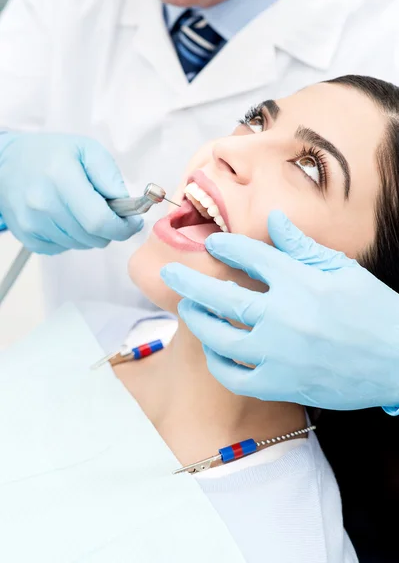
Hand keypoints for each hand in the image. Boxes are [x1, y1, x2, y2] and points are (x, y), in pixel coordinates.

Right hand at [0, 133, 142, 253]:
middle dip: (110, 230)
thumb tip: (126, 205)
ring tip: (83, 210)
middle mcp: (43, 203)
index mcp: (61, 177)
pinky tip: (66, 218)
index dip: (123, 227)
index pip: (100, 221)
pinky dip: (72, 238)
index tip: (132, 223)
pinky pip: (64, 249)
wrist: (7, 163)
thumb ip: (110, 177)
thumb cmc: (51, 154)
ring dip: (91, 234)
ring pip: (81, 245)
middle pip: (93, 237)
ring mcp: (32, 223)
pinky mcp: (28, 237)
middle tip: (109, 213)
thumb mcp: (87, 150)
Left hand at [161, 211, 398, 410]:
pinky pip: (236, 378)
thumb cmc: (373, 311)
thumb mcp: (342, 269)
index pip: (249, 256)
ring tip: (189, 309)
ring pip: (221, 337)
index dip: (225, 246)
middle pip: (222, 296)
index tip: (212, 243)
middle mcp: (284, 316)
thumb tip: (273, 219)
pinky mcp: (282, 385)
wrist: (398, 361)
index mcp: (299, 282)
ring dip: (198, 321)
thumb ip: (302, 246)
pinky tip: (214, 350)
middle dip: (189, 281)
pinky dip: (219, 364)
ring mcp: (280, 354)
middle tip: (169, 272)